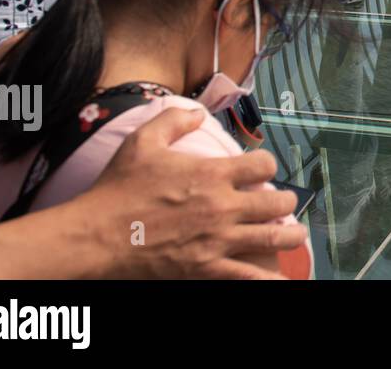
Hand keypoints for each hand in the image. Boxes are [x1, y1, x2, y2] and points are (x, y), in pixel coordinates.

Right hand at [83, 108, 305, 278]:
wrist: (95, 236)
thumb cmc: (117, 189)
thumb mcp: (142, 141)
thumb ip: (174, 120)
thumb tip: (198, 113)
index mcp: (212, 174)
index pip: (263, 165)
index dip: (266, 165)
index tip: (261, 170)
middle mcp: (222, 206)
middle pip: (276, 202)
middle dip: (285, 201)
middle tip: (284, 204)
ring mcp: (217, 239)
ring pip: (272, 237)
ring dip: (290, 234)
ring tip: (295, 234)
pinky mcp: (206, 268)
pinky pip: (248, 276)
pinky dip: (269, 278)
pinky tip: (283, 277)